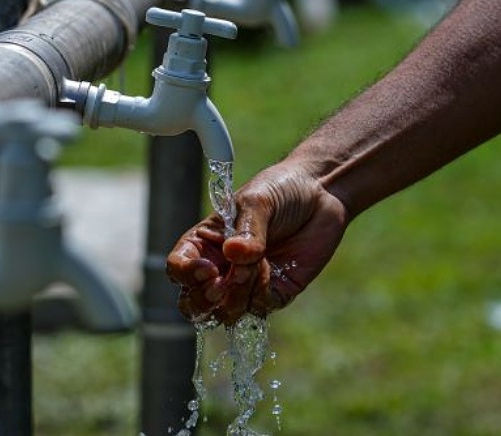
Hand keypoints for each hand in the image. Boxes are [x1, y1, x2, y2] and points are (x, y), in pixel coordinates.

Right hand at [166, 160, 348, 323]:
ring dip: (239, 295)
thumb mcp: (258, 201)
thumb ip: (248, 230)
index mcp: (205, 242)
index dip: (187, 274)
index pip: (178, 268)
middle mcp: (220, 267)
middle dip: (204, 301)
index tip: (208, 269)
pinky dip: (263, 294)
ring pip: (226, 312)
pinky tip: (274, 269)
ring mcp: (246, 284)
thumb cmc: (280, 189)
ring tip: (259, 265)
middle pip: (194, 303)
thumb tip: (235, 255)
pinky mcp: (274, 293)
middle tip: (221, 286)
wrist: (321, 193)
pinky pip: (258, 309)